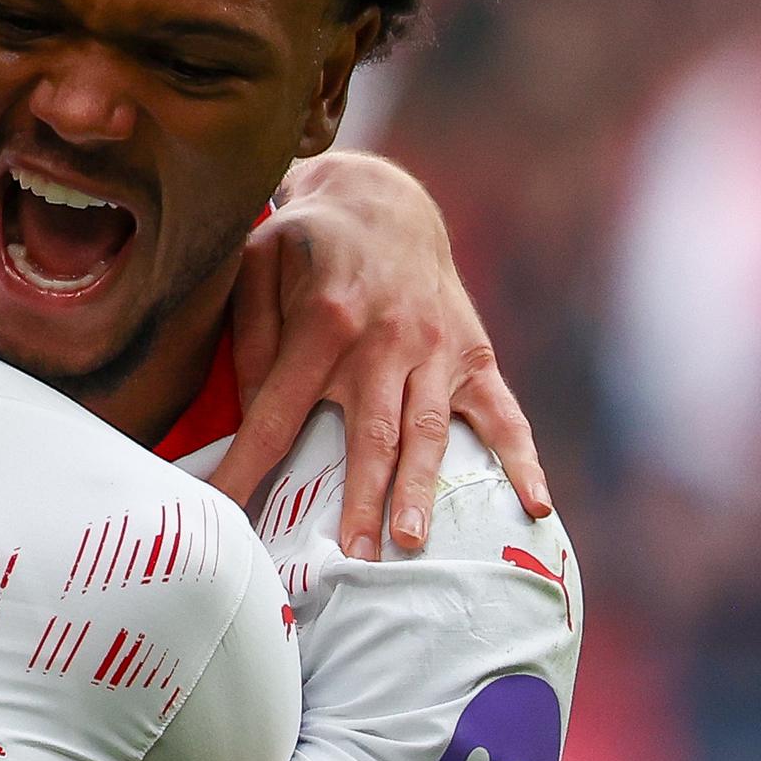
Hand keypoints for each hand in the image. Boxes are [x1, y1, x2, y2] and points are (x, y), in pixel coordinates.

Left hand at [214, 152, 548, 557]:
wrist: (382, 202)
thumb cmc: (305, 246)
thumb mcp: (255, 269)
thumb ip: (251, 342)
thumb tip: (253, 413)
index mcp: (322, 325)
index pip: (275, 417)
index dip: (248, 471)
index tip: (228, 517)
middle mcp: (385, 341)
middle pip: (369, 435)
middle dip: (359, 499)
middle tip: (352, 558)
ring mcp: (435, 349)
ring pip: (428, 431)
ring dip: (422, 489)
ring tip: (413, 542)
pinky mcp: (472, 353)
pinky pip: (501, 412)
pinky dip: (519, 458)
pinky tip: (532, 504)